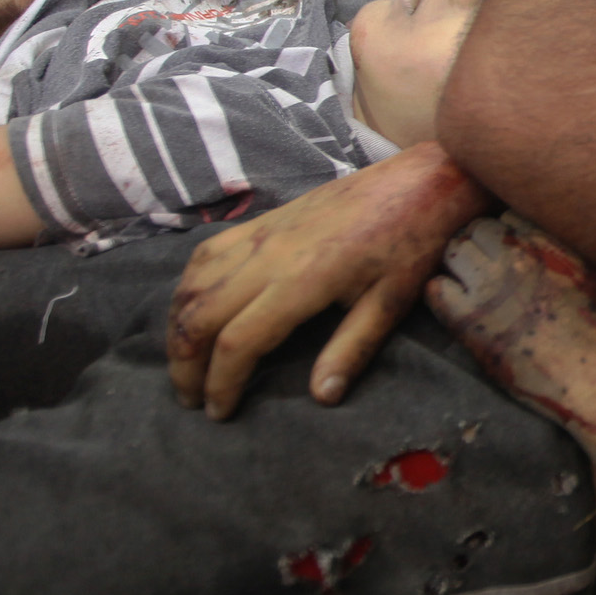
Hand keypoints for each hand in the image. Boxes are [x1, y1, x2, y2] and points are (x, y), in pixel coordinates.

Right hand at [167, 144, 489, 417]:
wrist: (417, 180)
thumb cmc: (412, 241)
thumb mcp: (392, 302)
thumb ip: (352, 349)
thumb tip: (322, 397)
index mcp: (301, 281)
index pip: (237, 342)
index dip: (220, 384)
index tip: (220, 414)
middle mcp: (268, 255)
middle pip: (199, 315)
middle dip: (185, 365)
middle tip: (190, 400)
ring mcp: (260, 233)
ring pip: (193, 283)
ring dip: (178, 327)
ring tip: (185, 365)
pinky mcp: (262, 220)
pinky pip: (206, 255)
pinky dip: (188, 288)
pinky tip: (194, 310)